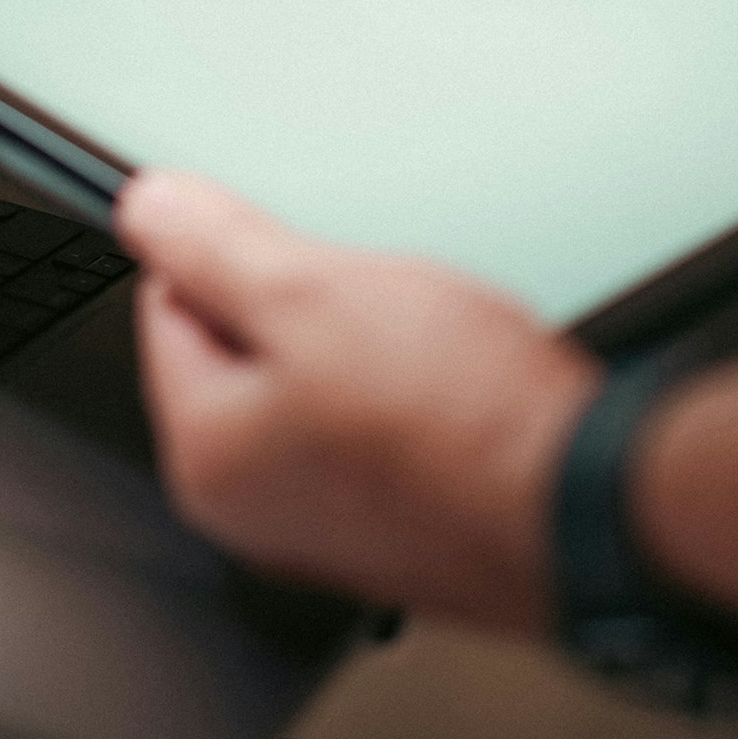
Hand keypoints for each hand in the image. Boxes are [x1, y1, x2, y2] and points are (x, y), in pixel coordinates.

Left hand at [112, 169, 599, 631]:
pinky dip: (409, 398)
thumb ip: (213, 249)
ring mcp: (331, 527)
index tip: (284, 240)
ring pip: (317, 388)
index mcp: (207, 455)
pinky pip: (377, 431)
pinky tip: (456, 385)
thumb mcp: (311, 295)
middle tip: (369, 297)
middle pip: (244, 354)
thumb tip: (147, 210)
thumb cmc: (461, 419)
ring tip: (424, 341)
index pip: (167, 309)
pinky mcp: (401, 528)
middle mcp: (254, 510)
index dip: (228, 255)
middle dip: (303, 307)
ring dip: (362, 347)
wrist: (590, 503)